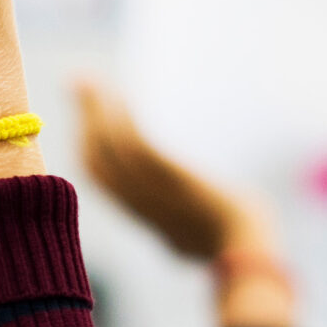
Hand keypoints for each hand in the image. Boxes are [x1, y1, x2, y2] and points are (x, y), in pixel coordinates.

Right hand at [78, 78, 294, 326]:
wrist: (248, 247)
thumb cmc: (232, 244)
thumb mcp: (193, 237)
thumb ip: (179, 227)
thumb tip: (183, 224)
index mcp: (141, 212)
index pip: (98, 173)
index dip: (85, 140)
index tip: (83, 110)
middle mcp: (139, 201)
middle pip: (95, 155)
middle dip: (84, 116)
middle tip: (78, 79)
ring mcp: (154, 190)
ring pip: (109, 145)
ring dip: (96, 109)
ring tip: (91, 79)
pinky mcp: (173, 177)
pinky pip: (135, 145)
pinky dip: (120, 119)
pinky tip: (118, 95)